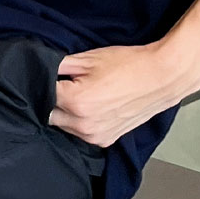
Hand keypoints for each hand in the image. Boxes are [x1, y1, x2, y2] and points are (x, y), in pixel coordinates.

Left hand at [51, 37, 173, 145]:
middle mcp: (82, 125)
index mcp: (76, 101)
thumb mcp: (90, 58)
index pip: (42, 93)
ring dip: (64, 113)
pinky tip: (89, 106)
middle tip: (63, 83)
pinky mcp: (105, 141)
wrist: (160, 79)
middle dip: (51, 99)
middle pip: (49, 114)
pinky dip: (78, 122)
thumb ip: (60, 64)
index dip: (42, 81)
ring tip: (78, 93)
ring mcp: (94, 136)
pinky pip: (80, 134)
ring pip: (63, 126)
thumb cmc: (128, 65)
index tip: (45, 73)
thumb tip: (40, 66)